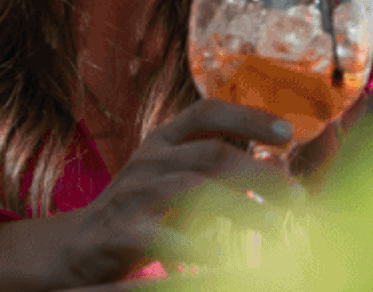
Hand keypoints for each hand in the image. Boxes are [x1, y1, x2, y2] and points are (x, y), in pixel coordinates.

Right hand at [0, 100, 294, 291]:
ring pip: (193, 191)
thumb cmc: (141, 211)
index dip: (250, 118)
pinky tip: (227, 259)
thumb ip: (217, 168)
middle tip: (297, 197)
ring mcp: (132, 195)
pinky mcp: (120, 234)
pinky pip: (165, 238)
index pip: (207, 113)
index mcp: (163, 140)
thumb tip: (281, 166)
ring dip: (242, 209)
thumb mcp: (173, 177)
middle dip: (260, 175)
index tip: (288, 135)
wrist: (75, 249)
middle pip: (212, 155)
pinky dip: (199, 248)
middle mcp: (149, 160)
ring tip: (276, 226)